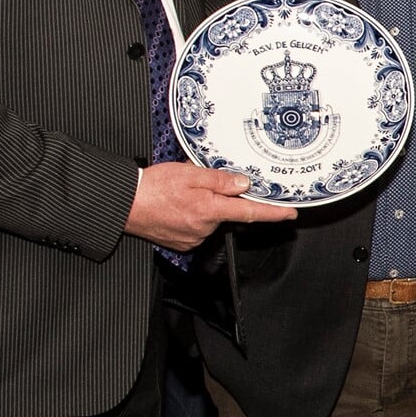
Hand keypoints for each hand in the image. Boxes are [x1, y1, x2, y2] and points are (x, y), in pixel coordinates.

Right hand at [125, 163, 295, 251]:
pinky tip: (177, 207)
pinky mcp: (183, 243)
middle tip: (198, 184)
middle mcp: (204, 227)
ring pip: (211, 219)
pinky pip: (197, 228)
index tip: (290, 214)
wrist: (125, 204)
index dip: (272, 213)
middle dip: (219, 198)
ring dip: (204, 207)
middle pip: (226, 212)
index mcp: (209, 209)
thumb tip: (243, 185)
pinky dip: (192, 216)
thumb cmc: (153, 187)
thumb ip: (219, 179)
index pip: (249, 212)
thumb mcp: (189, 173)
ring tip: (181, 194)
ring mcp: (194, 238)